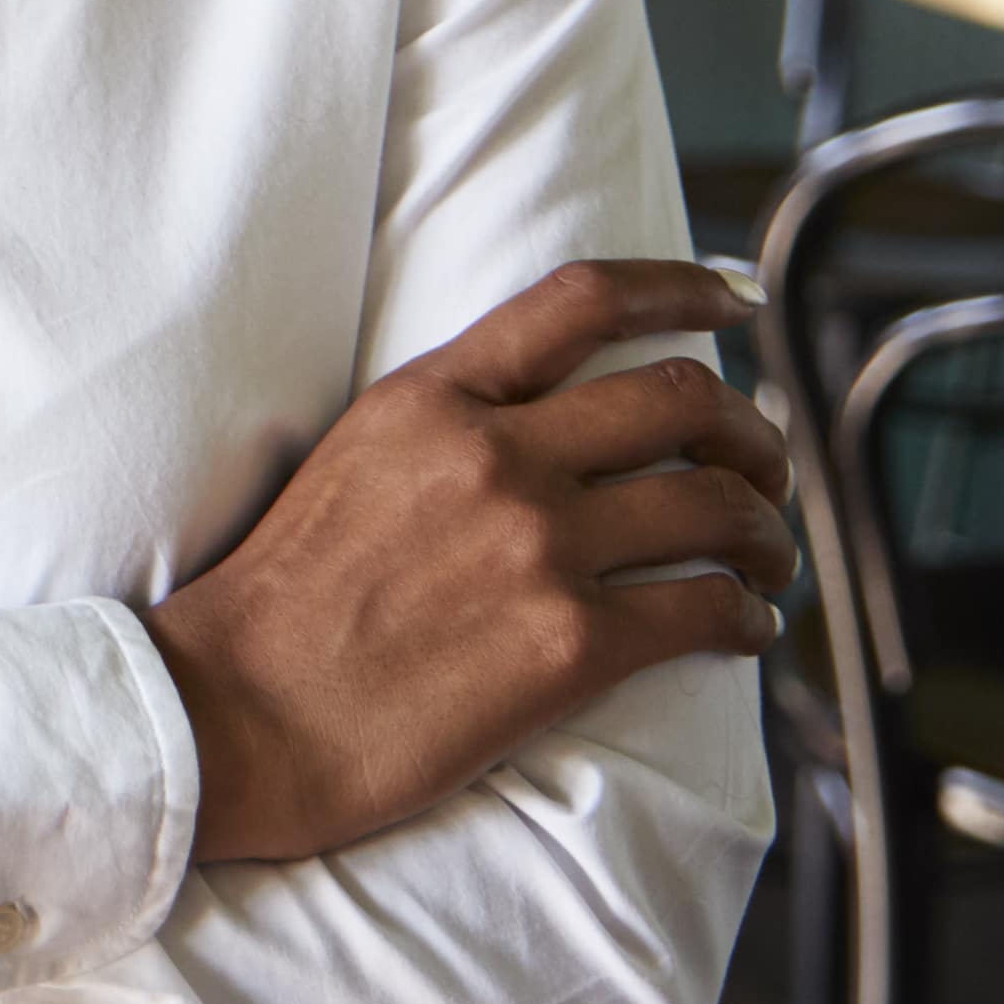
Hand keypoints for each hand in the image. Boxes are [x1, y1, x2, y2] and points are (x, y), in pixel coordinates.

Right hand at [143, 259, 793, 865]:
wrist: (238, 715)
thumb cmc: (281, 603)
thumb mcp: (350, 462)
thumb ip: (445, 425)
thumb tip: (550, 422)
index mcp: (430, 399)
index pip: (583, 300)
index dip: (682, 287)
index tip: (738, 300)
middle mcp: (494, 456)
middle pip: (681, 400)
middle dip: (751, 434)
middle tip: (763, 471)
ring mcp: (537, 549)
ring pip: (716, 505)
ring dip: (765, 532)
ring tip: (766, 560)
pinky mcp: (569, 646)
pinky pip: (709, 610)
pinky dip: (750, 617)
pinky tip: (746, 629)